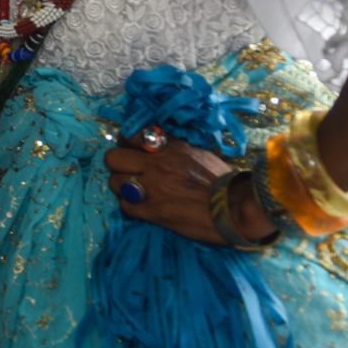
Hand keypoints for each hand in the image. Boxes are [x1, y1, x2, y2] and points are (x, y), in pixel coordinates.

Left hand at [103, 139, 232, 243]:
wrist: (235, 207)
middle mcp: (153, 164)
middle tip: (128, 172)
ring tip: (134, 192)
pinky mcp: (152, 211)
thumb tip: (158, 143)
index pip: (128, 135)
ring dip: (122, 187)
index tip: (130, 150)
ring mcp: (150, 188)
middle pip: (112, 158)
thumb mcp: (196, 151)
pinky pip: (125, 206)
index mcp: (165, 147)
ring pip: (114, 183)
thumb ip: (172, 146)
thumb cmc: (221, 179)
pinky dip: (130, 207)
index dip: (125, 143)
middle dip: (117, 165)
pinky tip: (141, 208)